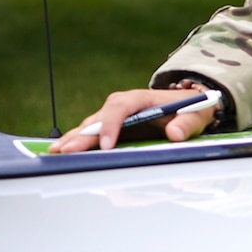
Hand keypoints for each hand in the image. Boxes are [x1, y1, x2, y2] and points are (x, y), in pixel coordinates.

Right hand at [48, 88, 218, 153]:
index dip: (110, 126)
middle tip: (67, 151)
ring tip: (56, 152)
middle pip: (97, 119)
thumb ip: (186, 124)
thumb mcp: (195, 115)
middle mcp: (121, 105)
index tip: (106, 145)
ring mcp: (112, 115)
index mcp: (139, 98)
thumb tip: (175, 135)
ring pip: (89, 127)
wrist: (186, 104)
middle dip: (82, 136)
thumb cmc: (190, 109)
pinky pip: (91, 134)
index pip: (120, 109)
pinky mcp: (110, 126)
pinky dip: (77, 142)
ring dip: (73, 140)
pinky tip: (63, 151)